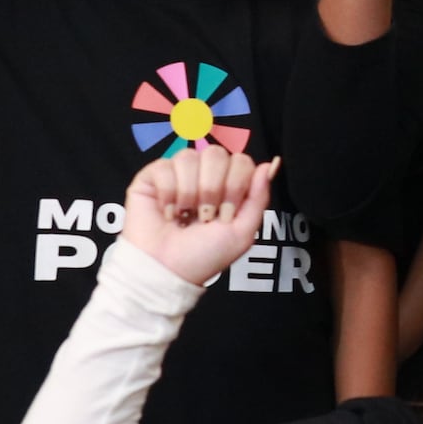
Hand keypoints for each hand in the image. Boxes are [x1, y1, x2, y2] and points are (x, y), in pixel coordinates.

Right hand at [119, 142, 279, 289]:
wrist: (167, 270)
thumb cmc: (204, 256)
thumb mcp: (242, 232)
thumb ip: (258, 197)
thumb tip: (270, 164)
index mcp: (227, 185)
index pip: (240, 160)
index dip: (235, 185)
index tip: (225, 215)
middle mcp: (203, 175)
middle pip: (215, 153)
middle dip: (212, 188)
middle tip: (204, 216)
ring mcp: (177, 173)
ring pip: (188, 157)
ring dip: (189, 192)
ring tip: (185, 216)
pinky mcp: (152, 177)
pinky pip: (164, 166)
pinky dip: (167, 193)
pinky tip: (168, 212)